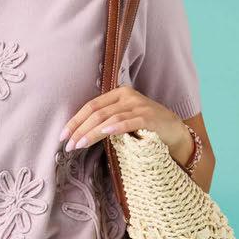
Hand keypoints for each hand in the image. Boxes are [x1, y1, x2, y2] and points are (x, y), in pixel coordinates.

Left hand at [59, 85, 187, 155]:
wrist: (175, 133)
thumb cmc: (146, 129)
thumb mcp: (123, 122)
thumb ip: (106, 122)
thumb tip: (79, 135)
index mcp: (119, 94)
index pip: (91, 105)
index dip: (75, 120)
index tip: (62, 136)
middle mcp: (128, 96)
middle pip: (96, 112)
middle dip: (79, 129)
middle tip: (67, 145)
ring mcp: (139, 106)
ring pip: (108, 118)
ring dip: (91, 133)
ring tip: (79, 145)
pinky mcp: (149, 117)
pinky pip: (128, 122)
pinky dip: (115, 127)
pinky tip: (104, 133)